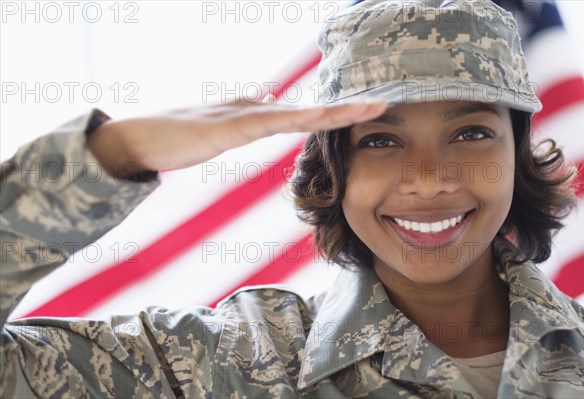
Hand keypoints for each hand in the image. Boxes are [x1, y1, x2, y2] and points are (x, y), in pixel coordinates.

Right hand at [87, 96, 386, 178]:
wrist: (134, 139)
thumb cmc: (172, 137)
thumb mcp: (217, 134)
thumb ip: (242, 125)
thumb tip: (267, 116)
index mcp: (252, 116)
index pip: (301, 115)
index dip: (334, 113)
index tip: (364, 115)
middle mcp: (252, 110)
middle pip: (307, 110)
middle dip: (346, 109)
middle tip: (382, 104)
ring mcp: (240, 116)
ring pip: (297, 114)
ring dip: (334, 111)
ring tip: (369, 108)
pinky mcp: (226, 128)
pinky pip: (268, 124)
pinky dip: (297, 119)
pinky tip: (321, 117)